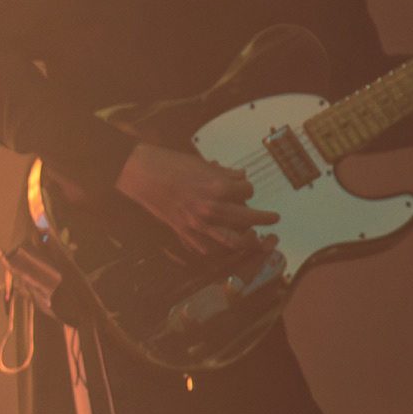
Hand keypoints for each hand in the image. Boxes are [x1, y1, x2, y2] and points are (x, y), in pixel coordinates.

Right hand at [113, 141, 273, 261]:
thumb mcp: (202, 164)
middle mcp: (212, 208)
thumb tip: (240, 177)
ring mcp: (199, 224)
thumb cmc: (166, 165)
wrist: (140, 174)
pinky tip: (224, 246)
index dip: (248, 188)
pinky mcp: (185, 233)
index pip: (248, 191)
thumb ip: (224, 173)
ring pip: (234, 241)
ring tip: (256, 239)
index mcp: (218, 187)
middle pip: (249, 219)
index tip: (246, 187)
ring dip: (249, 242)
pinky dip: (219, 250)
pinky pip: (208, 249)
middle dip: (265, 219)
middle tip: (272, 219)